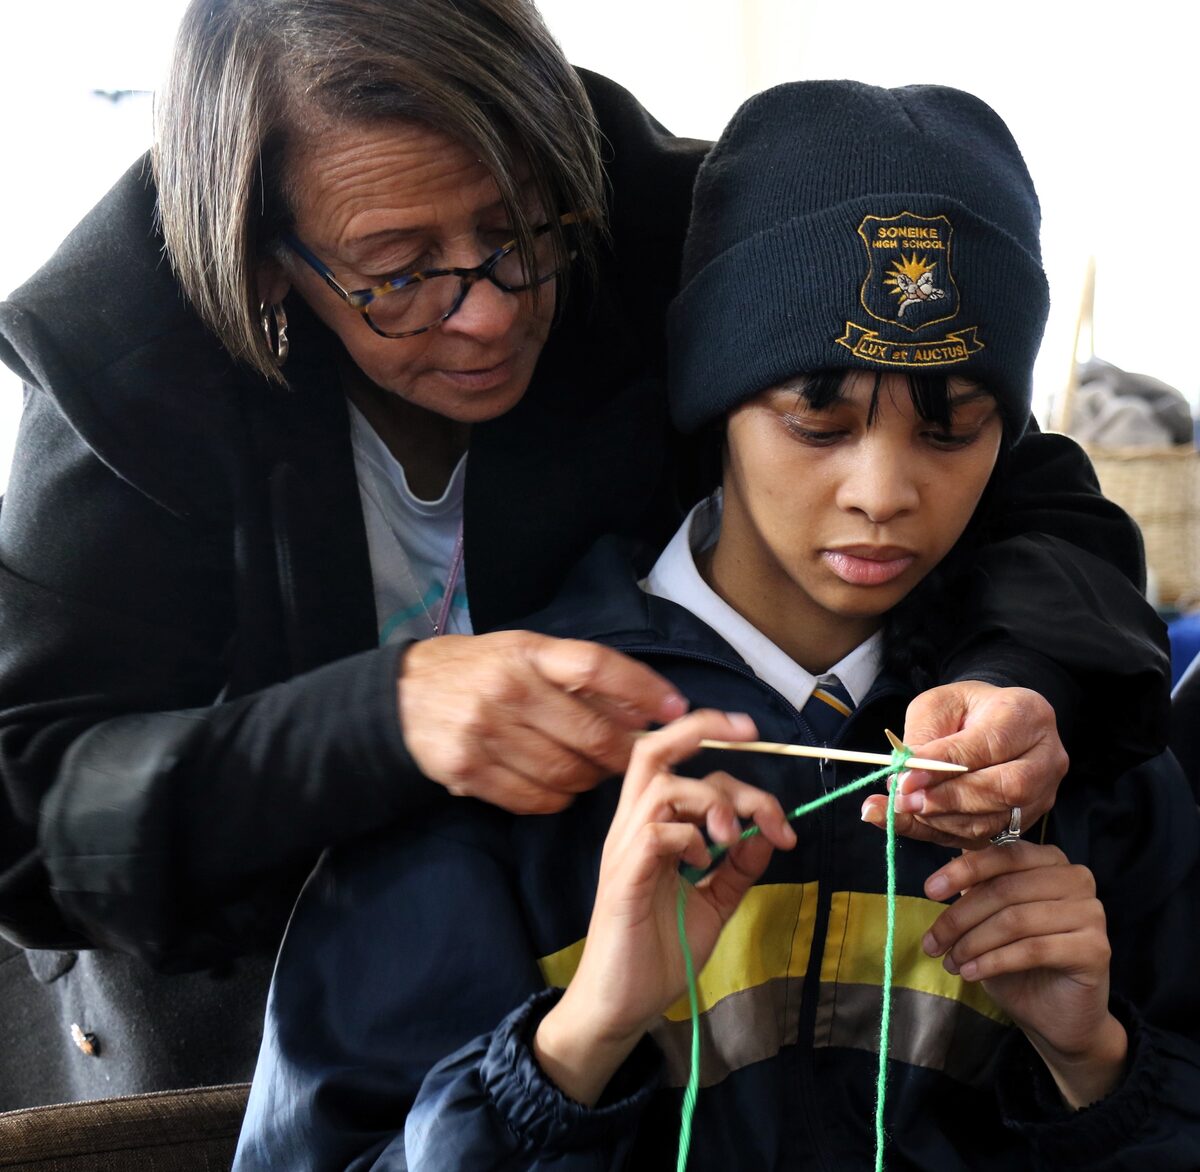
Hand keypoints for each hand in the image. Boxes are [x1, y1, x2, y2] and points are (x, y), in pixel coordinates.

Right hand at [397, 632, 687, 812]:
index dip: (642, 689)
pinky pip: (537, 799)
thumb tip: (644, 708)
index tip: (676, 707)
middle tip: (633, 756)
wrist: (401, 697)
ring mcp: (486, 734)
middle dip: (623, 752)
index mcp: (525, 653)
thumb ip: (576, 677)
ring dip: (592, 778)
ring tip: (589, 768)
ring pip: (569, 773)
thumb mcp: (523, 654)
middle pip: (591, 734)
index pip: (596, 666)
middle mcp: (507, 691)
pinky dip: (558, 798)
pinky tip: (556, 783)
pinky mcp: (470, 772)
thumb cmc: (477, 670)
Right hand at [533, 710, 795, 1103]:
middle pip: (656, 751)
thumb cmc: (659, 953)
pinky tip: (704, 863)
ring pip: (662, 785)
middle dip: (708, 738)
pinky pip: (654, 831)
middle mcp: (632, 826)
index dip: (709, 733)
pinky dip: (690, 837)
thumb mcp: (714, 902)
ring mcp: (624, 849)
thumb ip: (738, 867)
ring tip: (733, 838)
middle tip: (762, 786)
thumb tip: (766, 832)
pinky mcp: (624, 878)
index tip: (756, 734)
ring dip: (711, 801)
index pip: (671, 756)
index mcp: (651, 825)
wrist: (622, 1007)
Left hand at [860, 683, 1067, 848]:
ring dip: (943, 819)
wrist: (990, 723)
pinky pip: (987, 836)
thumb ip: (922, 738)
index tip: (906, 778)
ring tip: (905, 808)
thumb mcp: (937, 707)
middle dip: (948, 799)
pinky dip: (946, 831)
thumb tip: (904, 779)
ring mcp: (1043, 793)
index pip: (990, 746)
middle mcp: (1046, 758)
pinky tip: (915, 821)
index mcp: (1028, 715)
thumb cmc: (963, 710)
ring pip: (996, 819)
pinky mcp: (1028, 819)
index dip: (946, 766)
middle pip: (1004, 789)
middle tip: (904, 800)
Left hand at [922, 842, 1126, 1107]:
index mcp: (1050, 860)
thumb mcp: (989, 919)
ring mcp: (1091, 913)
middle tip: (932, 943)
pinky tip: (970, 973)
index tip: (929, 891)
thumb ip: (975, 891)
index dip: (963, 871)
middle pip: (1005, 889)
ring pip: (1015, 920)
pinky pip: (1033, 949)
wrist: (1057, 1016)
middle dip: (959, 918)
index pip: (1003, 854)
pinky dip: (993, 961)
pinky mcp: (1095, 949)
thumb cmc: (1019, 961)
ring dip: (972, 943)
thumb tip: (940, 876)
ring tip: (949, 962)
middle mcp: (1076, 878)